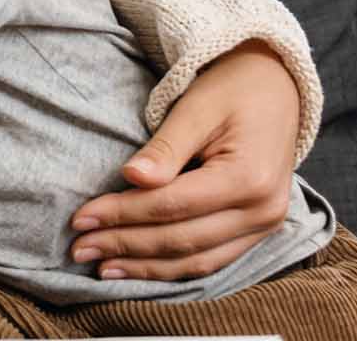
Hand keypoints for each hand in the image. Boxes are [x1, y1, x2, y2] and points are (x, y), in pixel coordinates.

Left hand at [68, 40, 299, 280]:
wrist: (277, 88)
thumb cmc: (233, 90)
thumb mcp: (196, 107)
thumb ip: (165, 147)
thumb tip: (131, 178)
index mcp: (249, 177)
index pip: (172, 206)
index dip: (123, 215)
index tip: (81, 218)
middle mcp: (263, 211)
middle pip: (182, 240)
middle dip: (125, 246)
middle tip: (80, 248)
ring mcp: (265, 226)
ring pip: (197, 262)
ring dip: (145, 268)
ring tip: (101, 266)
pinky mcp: (258, 231)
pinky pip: (211, 261)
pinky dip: (172, 268)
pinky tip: (138, 269)